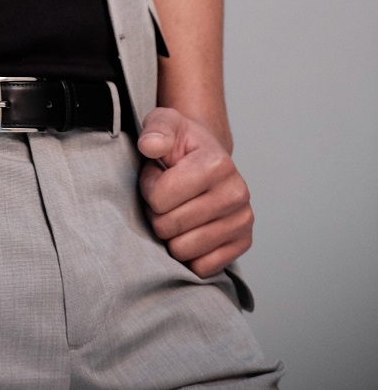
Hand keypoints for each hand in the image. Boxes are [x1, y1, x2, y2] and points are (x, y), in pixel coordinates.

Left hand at [137, 107, 253, 277]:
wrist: (206, 157)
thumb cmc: (182, 144)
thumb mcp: (165, 123)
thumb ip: (155, 130)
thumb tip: (150, 145)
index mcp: (218, 164)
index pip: (160, 198)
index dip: (149, 188)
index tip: (157, 175)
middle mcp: (237, 193)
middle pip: (169, 226)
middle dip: (157, 213)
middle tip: (165, 196)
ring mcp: (243, 221)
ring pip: (183, 250)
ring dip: (171, 234)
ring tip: (177, 209)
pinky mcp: (243, 243)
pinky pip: (202, 268)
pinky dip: (189, 254)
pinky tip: (190, 230)